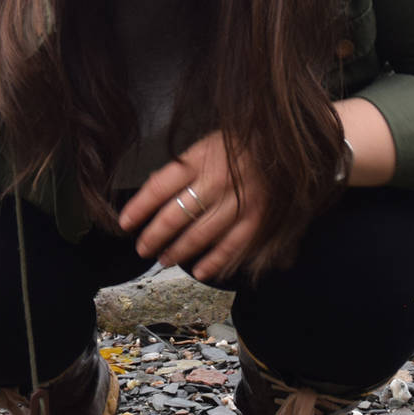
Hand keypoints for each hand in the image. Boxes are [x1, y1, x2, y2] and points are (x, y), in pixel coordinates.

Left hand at [117, 130, 263, 282]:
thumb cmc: (242, 143)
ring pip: (199, 235)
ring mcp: (238, 202)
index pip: (159, 187)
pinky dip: (214, 262)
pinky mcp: (258, 219)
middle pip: (174, 216)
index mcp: (200, 159)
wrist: (288, 143)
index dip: (138, 207)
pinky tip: (200, 271)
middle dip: (153, 236)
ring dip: (178, 252)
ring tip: (164, 260)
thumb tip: (153, 189)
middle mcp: (216, 182)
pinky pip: (231, 246)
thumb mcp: (208, 143)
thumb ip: (184, 167)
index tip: (125, 223)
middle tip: (142, 248)